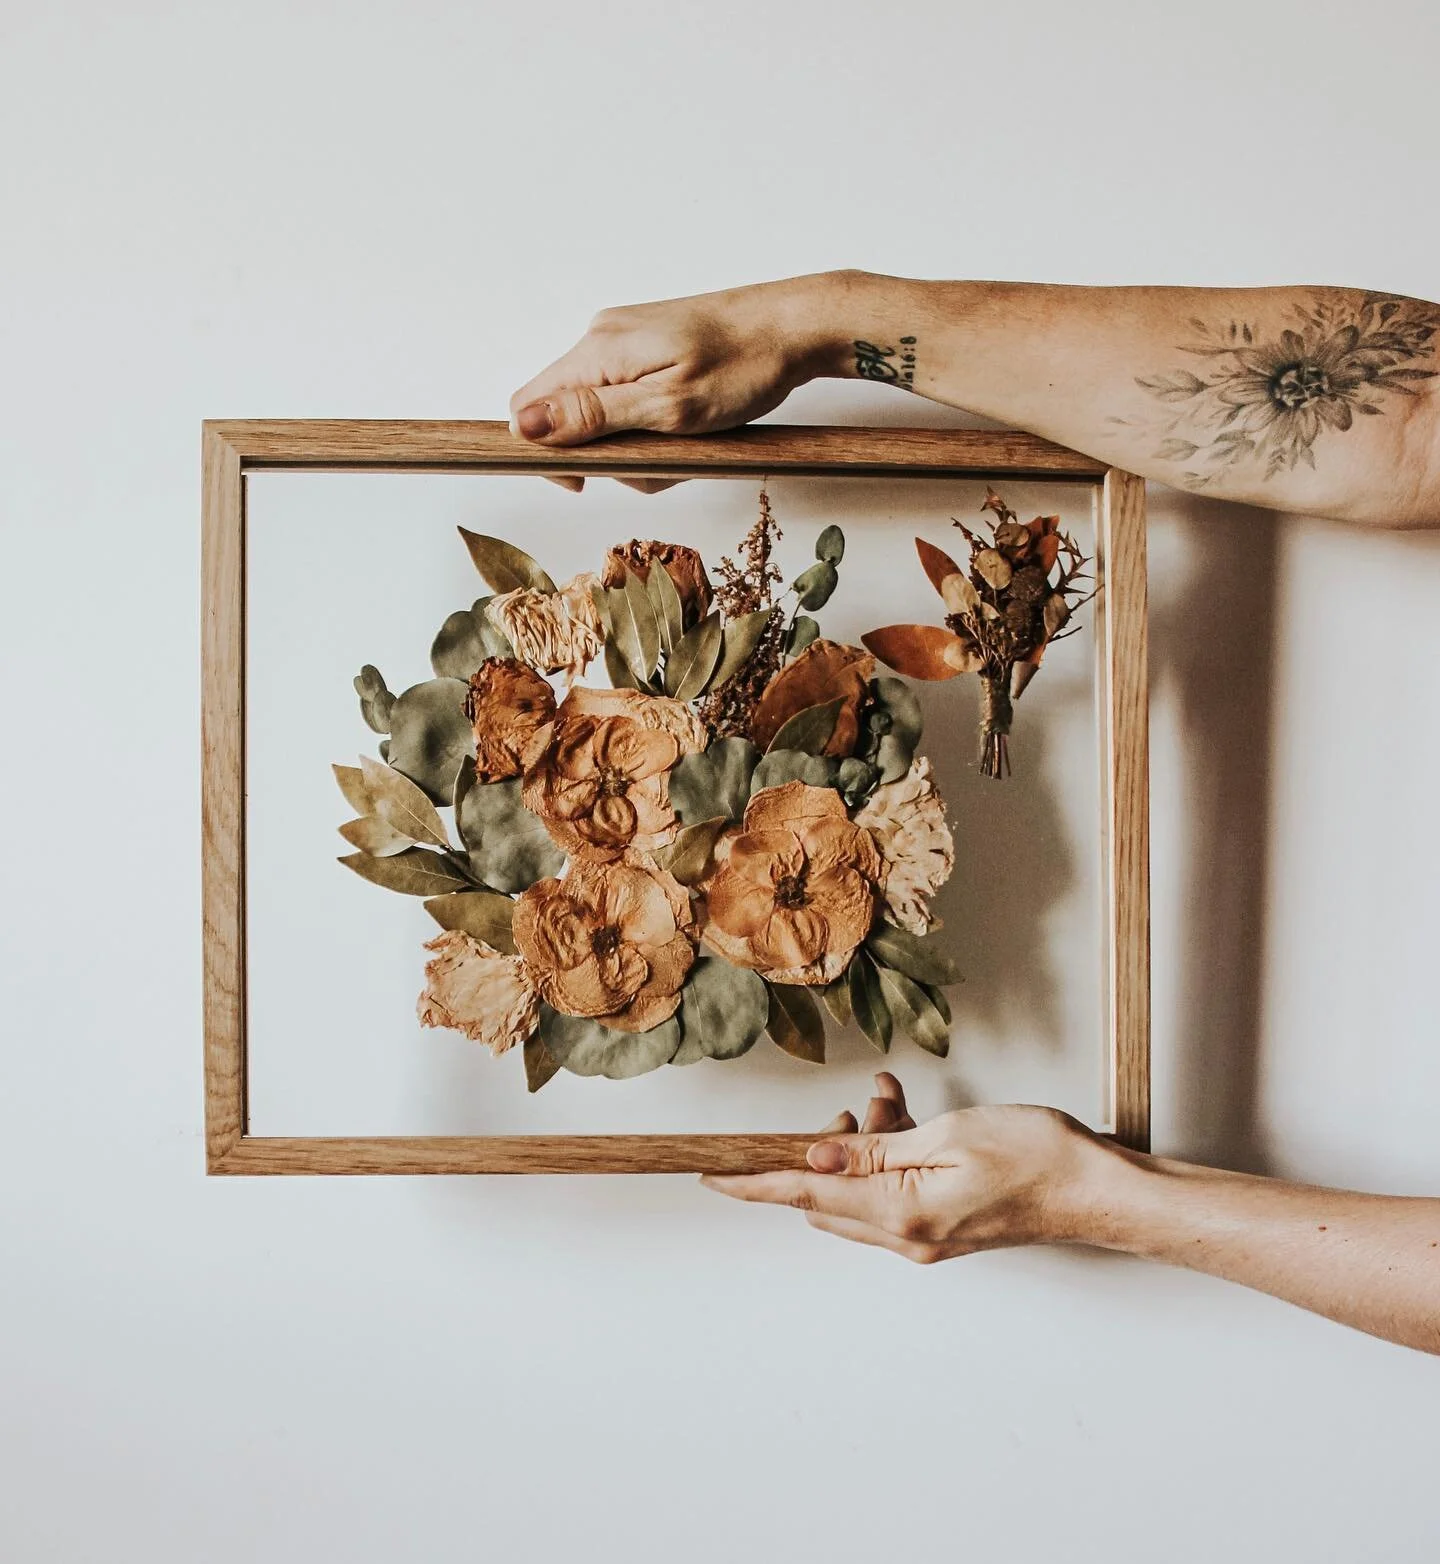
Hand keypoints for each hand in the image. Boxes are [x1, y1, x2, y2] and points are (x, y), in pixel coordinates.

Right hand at [508, 275, 836, 488]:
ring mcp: (625, 342)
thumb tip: (526, 426)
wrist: (792, 327)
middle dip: (609, 455)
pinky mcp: (647, 348)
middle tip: (663, 457)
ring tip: (687, 440)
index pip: (529, 409)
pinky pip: (628, 400)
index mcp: (598, 352)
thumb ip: (593, 417)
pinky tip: (688, 426)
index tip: (591, 479)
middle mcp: (601, 339)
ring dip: (639, 444)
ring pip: (602, 415)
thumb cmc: (742, 366)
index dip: (550, 454)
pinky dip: (653, 425)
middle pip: (568, 417)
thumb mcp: (667, 407)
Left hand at [703, 1074, 1107, 1262]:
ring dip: (864, 1143)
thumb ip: (876, 1149)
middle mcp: (906, 1237)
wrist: (1094, 1189)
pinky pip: (890, 1191)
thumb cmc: (1036, 1157)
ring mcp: (924, 1237)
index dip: (755, 1182)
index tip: (713, 1173)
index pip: (806, 1194)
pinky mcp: (940, 1227)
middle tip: (857, 1109)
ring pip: (859, 1189)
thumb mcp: (948, 1135)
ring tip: (896, 1103)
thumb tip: (816, 1155)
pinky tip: (909, 1118)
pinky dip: (890, 1153)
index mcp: (902, 1214)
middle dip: (824, 1145)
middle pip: (826, 1193)